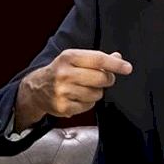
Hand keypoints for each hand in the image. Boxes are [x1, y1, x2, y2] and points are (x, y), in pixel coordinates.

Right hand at [15, 49, 133, 128]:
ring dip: (96, 92)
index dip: (115, 64)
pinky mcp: (63, 107)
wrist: (36, 89)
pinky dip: (88, 103)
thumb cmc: (60, 71)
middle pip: (101, 78)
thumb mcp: (74, 59)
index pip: (98, 59)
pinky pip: (88, 106)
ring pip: (97, 94)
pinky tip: (78, 97)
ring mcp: (63, 91)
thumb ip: (96, 59)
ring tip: (85, 88)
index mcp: (68, 57)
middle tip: (103, 79)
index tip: (127, 68)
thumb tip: (118, 57)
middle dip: (107, 79)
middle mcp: (64, 73)